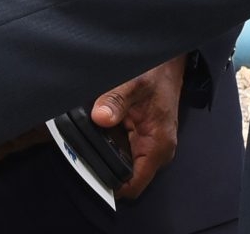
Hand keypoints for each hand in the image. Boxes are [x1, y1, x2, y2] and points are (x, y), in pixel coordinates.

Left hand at [91, 55, 184, 199]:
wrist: (168, 63)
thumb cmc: (157, 74)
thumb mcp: (134, 83)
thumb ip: (116, 101)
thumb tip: (100, 117)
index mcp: (158, 145)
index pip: (134, 186)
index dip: (111, 185)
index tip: (89, 173)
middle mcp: (157, 152)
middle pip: (125, 178)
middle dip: (103, 168)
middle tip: (82, 153)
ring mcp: (150, 147)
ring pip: (122, 164)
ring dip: (106, 156)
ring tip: (88, 141)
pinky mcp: (143, 139)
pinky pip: (123, 151)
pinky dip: (110, 145)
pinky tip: (100, 133)